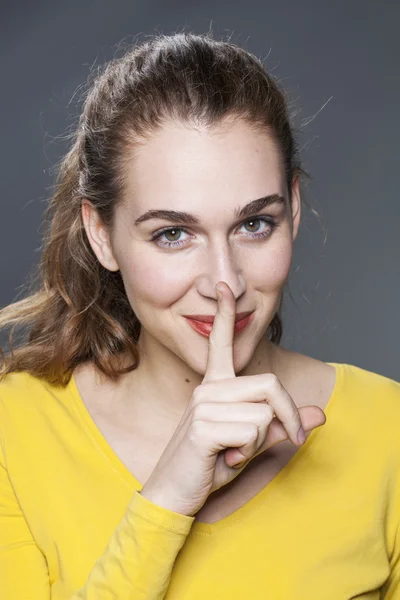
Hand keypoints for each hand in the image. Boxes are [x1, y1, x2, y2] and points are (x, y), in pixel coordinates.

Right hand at [140, 282, 325, 516]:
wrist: (174, 494)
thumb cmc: (209, 465)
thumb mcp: (250, 443)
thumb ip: (281, 425)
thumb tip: (320, 412)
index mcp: (215, 387)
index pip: (220, 343)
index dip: (225, 315)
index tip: (224, 287)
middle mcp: (208, 389)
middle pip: (271, 385)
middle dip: (290, 416)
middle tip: (291, 439)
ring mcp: (203, 405)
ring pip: (264, 414)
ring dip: (260, 442)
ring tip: (234, 452)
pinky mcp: (203, 426)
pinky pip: (252, 432)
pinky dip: (248, 452)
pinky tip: (225, 458)